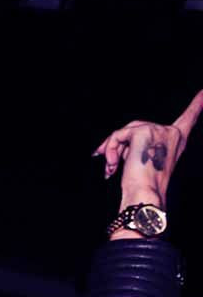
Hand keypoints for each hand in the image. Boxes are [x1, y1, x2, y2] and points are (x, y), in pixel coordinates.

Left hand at [95, 90, 202, 209]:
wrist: (144, 193)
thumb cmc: (144, 183)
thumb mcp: (144, 159)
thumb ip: (137, 145)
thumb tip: (104, 148)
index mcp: (177, 139)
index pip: (189, 117)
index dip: (197, 103)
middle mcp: (171, 132)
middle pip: (137, 127)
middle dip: (119, 144)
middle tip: (109, 165)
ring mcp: (158, 130)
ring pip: (125, 132)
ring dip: (112, 150)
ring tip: (111, 168)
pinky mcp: (143, 131)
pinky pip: (118, 135)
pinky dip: (109, 150)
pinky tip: (112, 165)